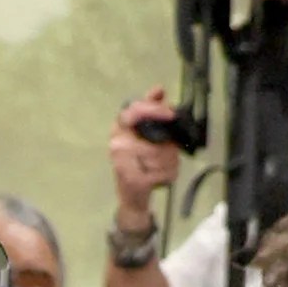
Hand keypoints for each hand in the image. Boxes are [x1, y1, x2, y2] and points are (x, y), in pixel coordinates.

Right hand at [107, 93, 182, 218]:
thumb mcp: (145, 133)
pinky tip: (161, 178)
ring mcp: (121, 162)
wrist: (131, 197)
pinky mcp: (131, 180)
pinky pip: (160, 172)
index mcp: (119, 126)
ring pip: (160, 155)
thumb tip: (158, 89)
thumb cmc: (139, 161)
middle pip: (154, 136)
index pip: (136, 109)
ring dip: (170, 162)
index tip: (171, 114)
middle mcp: (116, 142)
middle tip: (170, 153)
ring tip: (164, 167)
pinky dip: (168, 175)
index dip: (155, 109)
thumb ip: (151, 110)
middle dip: (168, 147)